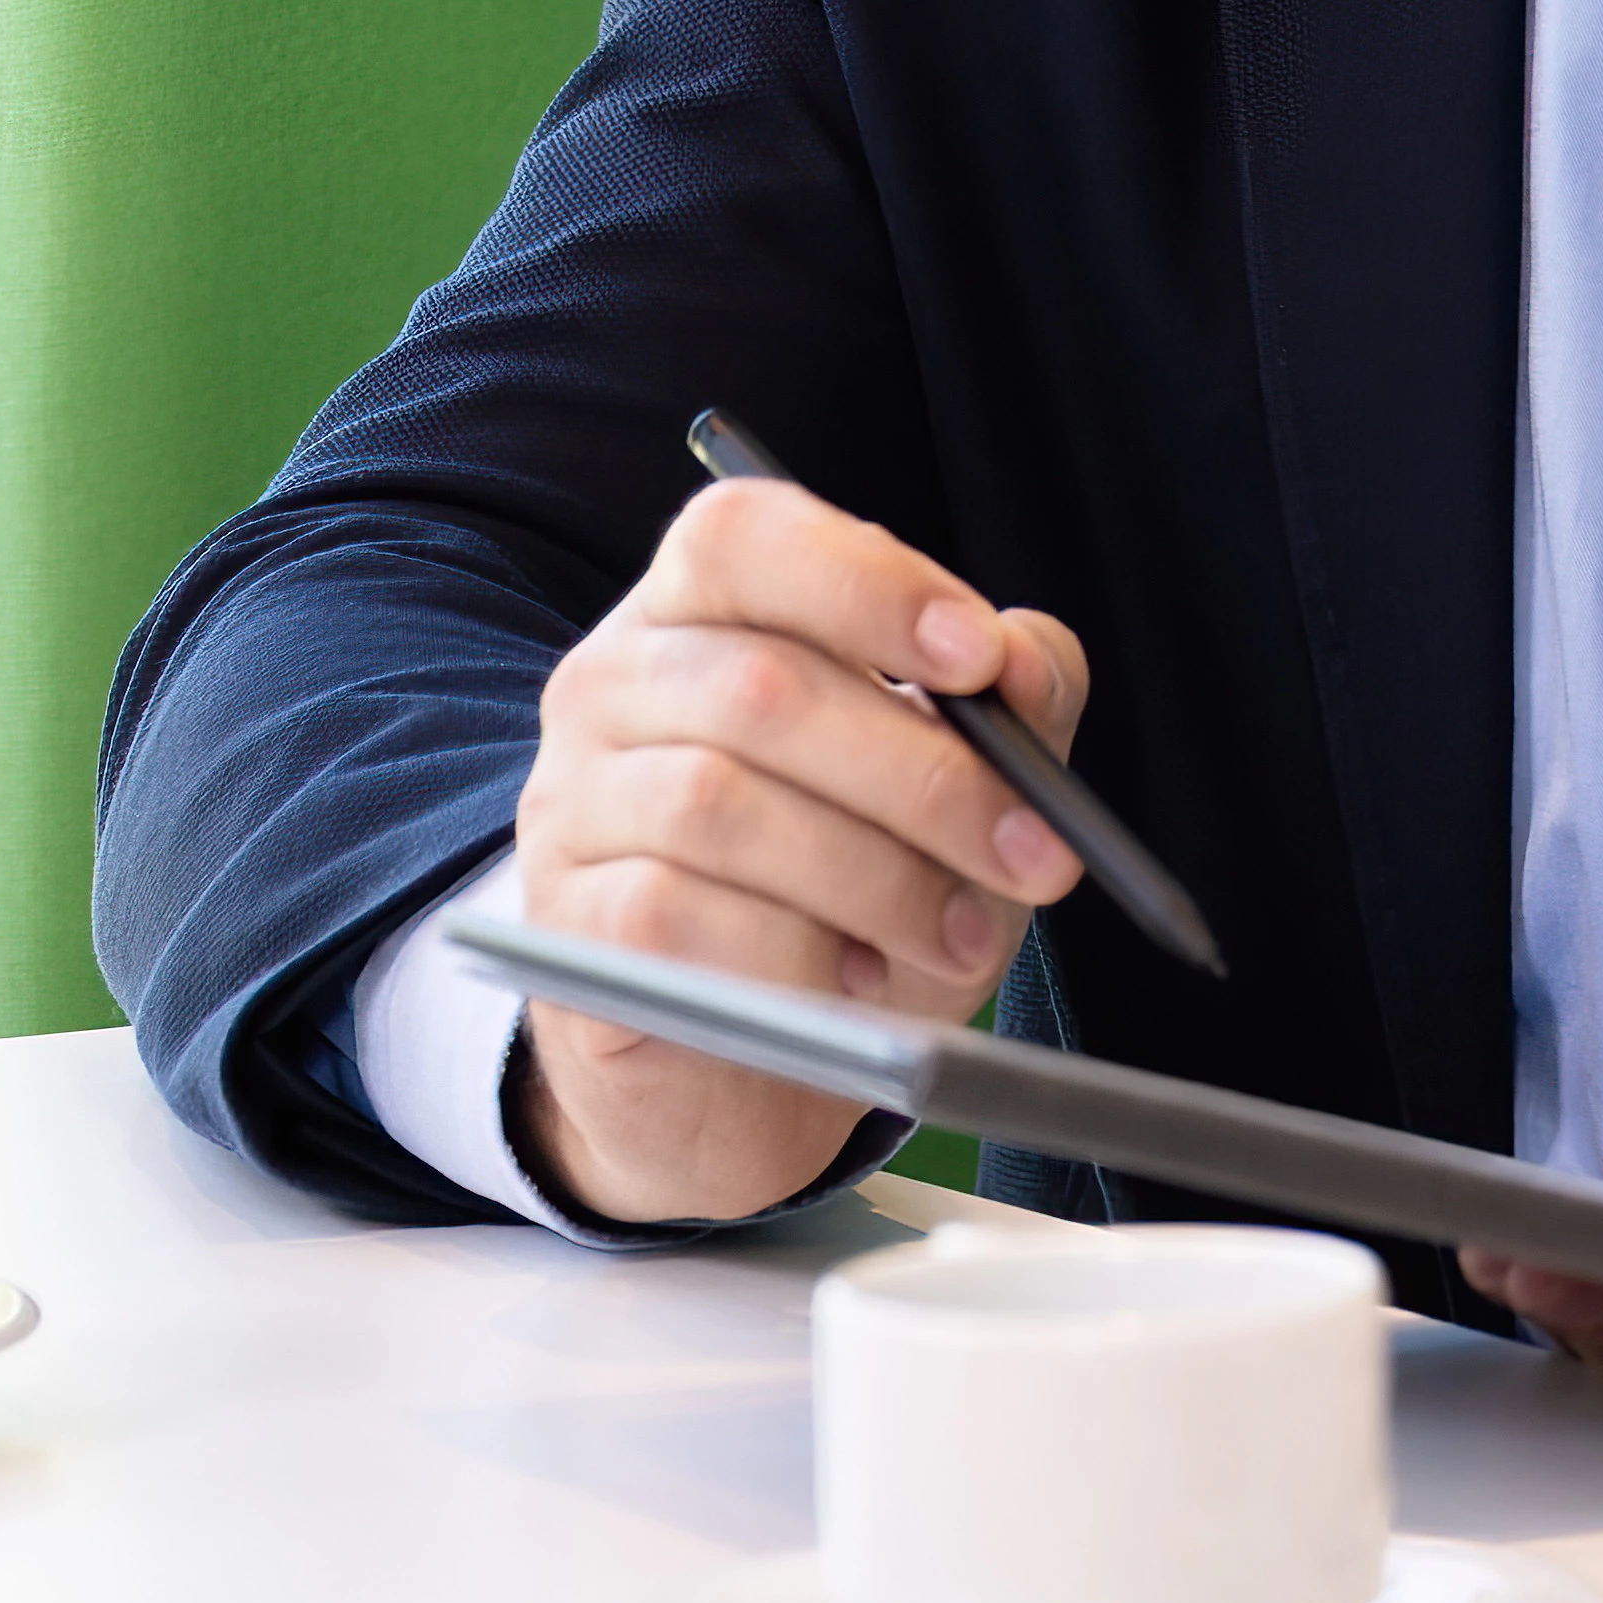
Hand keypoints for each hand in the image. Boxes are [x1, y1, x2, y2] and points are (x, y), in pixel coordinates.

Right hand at [502, 471, 1090, 1223]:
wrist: (741, 1066)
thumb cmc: (852, 894)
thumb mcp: (952, 785)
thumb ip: (1007, 704)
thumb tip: (1028, 663)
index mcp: (699, 609)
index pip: (744, 535)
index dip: (868, 584)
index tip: (982, 658)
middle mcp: (609, 684)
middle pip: (762, 689)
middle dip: (927, 779)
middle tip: (1037, 855)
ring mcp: (570, 803)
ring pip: (720, 807)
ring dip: (876, 881)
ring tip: (962, 939)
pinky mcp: (564, 925)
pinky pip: (672, 918)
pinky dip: (790, 956)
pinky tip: (851, 982)